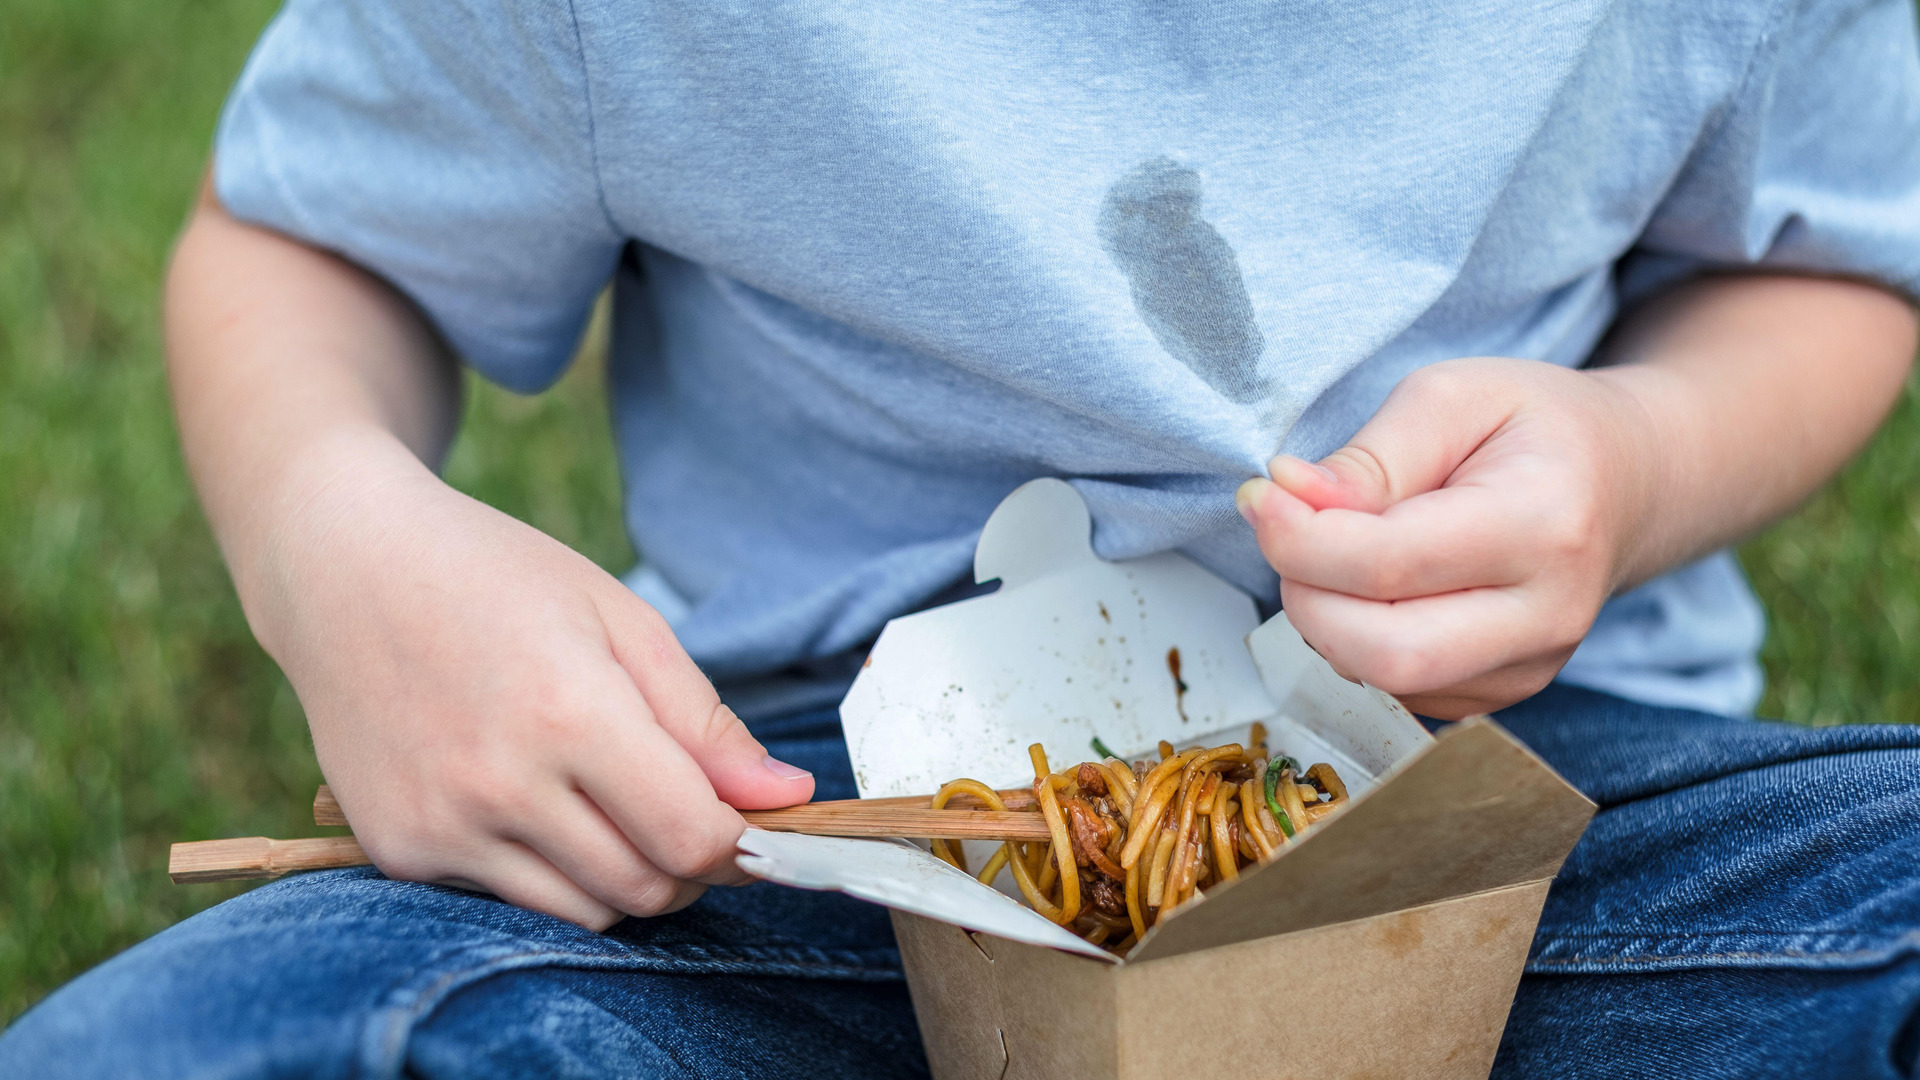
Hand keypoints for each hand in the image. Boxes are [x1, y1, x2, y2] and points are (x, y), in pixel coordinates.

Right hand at [247, 452, 813, 929]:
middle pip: (644, 890)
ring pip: (582, 912)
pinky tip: (533, 803)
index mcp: (571, 713)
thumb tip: (788, 797)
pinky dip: (546, 872)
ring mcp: (441, 826)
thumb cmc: (496, 578)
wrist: (342, 567)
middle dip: (689, 869)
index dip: (741, 844)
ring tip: (614, 806)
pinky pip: (508, 901)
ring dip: (623, 879)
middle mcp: (500, 784)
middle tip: (688, 814)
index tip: (750, 821)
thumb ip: (706, 722)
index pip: (692, 838)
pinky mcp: (398, 850)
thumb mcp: (621, 621)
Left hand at [1235, 357, 1661, 717]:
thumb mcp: (1453, 397)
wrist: (1625, 483)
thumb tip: (1286, 497)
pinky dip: (1356, 642)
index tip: (1260, 495)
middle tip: (1289, 532)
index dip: (1299, 537)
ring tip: (1338, 549)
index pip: (1389, 564)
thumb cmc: (1534, 427)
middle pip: (1384, 651)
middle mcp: (1548, 615)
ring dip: (1327, 619)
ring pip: (1383, 681)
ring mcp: (1531, 669)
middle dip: (1305, 594)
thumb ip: (1369, 457)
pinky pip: (1395, 691)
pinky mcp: (1502, 696)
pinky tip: (1372, 588)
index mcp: (1544, 525)